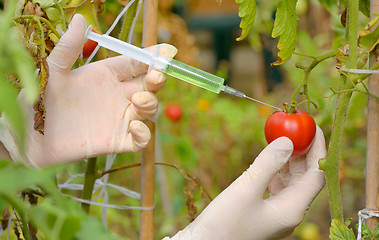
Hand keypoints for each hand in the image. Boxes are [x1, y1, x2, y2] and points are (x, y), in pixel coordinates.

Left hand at [0, 14, 176, 166]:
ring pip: (149, 110)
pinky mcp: (117, 141)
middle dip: (158, 79)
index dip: (153, 56)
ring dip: (150, 104)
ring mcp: (119, 118)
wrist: (30, 136)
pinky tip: (134, 127)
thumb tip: (81, 18)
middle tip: (157, 75)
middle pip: (149, 85)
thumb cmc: (39, 100)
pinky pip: (140, 139)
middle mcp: (118, 95)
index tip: (167, 51)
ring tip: (138, 100)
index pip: (136, 63)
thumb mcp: (54, 71)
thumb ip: (69, 46)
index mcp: (107, 75)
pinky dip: (144, 134)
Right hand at [165, 127, 325, 239]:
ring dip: (290, 161)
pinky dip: (276, 171)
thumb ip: (268, 163)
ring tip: (285, 139)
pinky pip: (277, 188)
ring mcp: (277, 214)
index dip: (318, 150)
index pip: (315, 176)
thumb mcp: (246, 189)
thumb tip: (288, 140)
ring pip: (291, 183)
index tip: (314, 128)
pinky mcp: (264, 213)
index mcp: (292, 210)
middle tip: (299, 129)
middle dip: (304, 153)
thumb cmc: (223, 223)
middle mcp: (289, 213)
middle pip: (305, 178)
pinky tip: (269, 160)